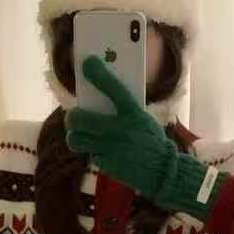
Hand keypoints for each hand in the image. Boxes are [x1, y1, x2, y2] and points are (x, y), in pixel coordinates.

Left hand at [65, 55, 175, 198]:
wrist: (162, 170)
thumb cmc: (151, 140)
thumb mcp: (142, 119)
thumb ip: (123, 110)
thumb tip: (97, 100)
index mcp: (133, 113)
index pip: (114, 88)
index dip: (99, 74)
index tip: (87, 63)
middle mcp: (120, 129)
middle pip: (79, 118)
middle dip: (72, 117)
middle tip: (73, 117)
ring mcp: (111, 148)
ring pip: (76, 139)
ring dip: (75, 136)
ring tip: (79, 135)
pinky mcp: (106, 163)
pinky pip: (90, 154)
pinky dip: (94, 151)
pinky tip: (103, 151)